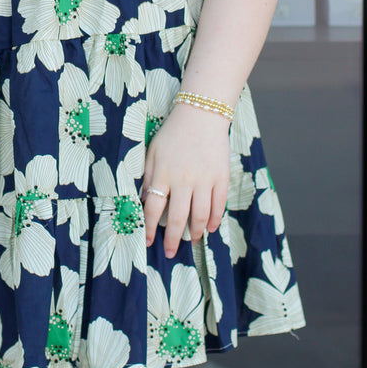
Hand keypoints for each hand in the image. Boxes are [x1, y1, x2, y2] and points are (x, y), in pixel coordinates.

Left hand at [141, 103, 229, 257]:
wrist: (201, 115)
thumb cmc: (173, 133)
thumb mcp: (153, 151)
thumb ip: (148, 176)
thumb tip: (145, 199)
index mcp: (163, 174)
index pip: (154, 208)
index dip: (150, 228)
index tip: (148, 242)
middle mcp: (183, 180)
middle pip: (177, 218)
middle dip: (172, 239)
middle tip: (170, 252)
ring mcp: (204, 180)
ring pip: (200, 215)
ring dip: (195, 232)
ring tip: (192, 240)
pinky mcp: (221, 177)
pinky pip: (218, 205)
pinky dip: (215, 219)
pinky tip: (210, 228)